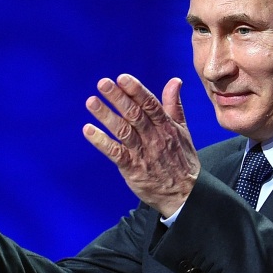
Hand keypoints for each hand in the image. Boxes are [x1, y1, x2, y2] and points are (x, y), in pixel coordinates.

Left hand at [83, 74, 200, 217]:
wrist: (185, 194)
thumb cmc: (182, 159)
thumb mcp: (183, 130)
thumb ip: (174, 105)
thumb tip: (175, 81)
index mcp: (166, 126)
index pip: (150, 104)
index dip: (136, 90)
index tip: (122, 78)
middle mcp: (154, 137)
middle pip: (134, 114)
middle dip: (118, 98)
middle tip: (103, 83)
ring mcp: (142, 153)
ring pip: (123, 131)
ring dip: (106, 116)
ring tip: (91, 102)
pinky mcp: (132, 168)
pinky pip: (115, 153)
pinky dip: (101, 142)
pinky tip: (88, 130)